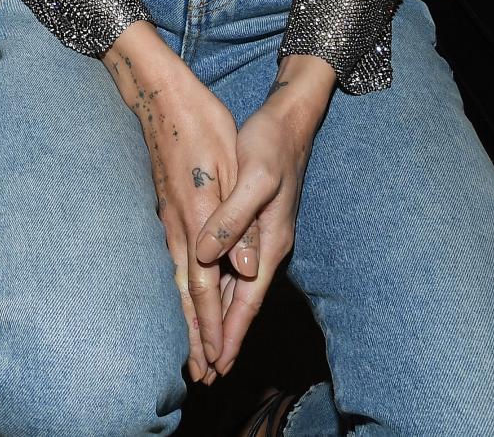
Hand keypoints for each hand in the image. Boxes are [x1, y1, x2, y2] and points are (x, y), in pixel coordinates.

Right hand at [104, 24, 240, 385]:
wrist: (161, 92)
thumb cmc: (204, 123)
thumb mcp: (235, 167)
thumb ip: (237, 222)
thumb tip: (241, 269)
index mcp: (200, 220)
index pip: (210, 287)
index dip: (216, 326)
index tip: (218, 362)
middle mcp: (181, 226)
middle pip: (189, 293)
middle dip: (198, 334)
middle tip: (202, 373)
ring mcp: (170, 218)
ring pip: (179, 280)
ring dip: (188, 317)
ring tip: (193, 347)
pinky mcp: (168, 208)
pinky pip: (174, 262)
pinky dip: (180, 289)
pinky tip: (184, 297)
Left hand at [192, 58, 331, 375]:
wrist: (287, 121)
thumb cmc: (269, 146)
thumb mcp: (253, 179)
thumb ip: (234, 218)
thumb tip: (211, 256)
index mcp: (268, 243)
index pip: (246, 300)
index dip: (230, 333)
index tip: (216, 365)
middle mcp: (266, 247)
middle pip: (242, 303)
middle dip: (225, 337)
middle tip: (205, 373)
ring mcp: (260, 237)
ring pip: (236, 288)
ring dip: (222, 318)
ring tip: (206, 349)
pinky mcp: (252, 224)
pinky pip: (233, 268)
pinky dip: (220, 289)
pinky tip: (210, 297)